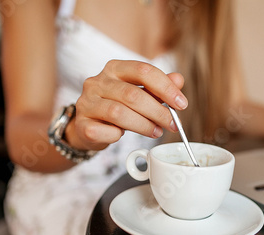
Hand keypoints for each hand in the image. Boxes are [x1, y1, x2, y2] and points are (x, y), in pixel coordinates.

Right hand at [65, 60, 187, 150]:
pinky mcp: (82, 124)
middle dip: (158, 111)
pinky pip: (103, 131)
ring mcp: (87, 103)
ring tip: (156, 132)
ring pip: (118, 113)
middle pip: (133, 95)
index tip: (182, 104)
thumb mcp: (140, 94)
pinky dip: (116, 136)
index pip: (143, 70)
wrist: (88, 127)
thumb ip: (158, 88)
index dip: (166, 87)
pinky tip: (122, 136)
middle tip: (173, 124)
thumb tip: (178, 80)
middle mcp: (97, 82)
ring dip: (143, 125)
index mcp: (114, 69)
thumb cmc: (118, 108)